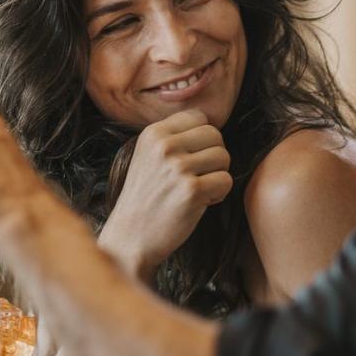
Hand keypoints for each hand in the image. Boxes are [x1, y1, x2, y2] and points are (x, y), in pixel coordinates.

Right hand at [99, 109, 231, 278]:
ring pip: (224, 157)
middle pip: (215, 135)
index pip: (198, 117)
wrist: (129, 238)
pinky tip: (199, 203)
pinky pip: (226, 181)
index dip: (201, 139)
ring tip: (196, 190)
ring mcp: (177, 168)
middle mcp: (164, 146)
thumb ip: (173, 138)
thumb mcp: (147, 157)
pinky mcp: (191, 191)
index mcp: (152, 133)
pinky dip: (218, 194)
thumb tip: (211, 124)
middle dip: (213, 157)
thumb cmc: (144, 199)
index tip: (190, 158)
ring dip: (217, 176)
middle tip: (197, 177)